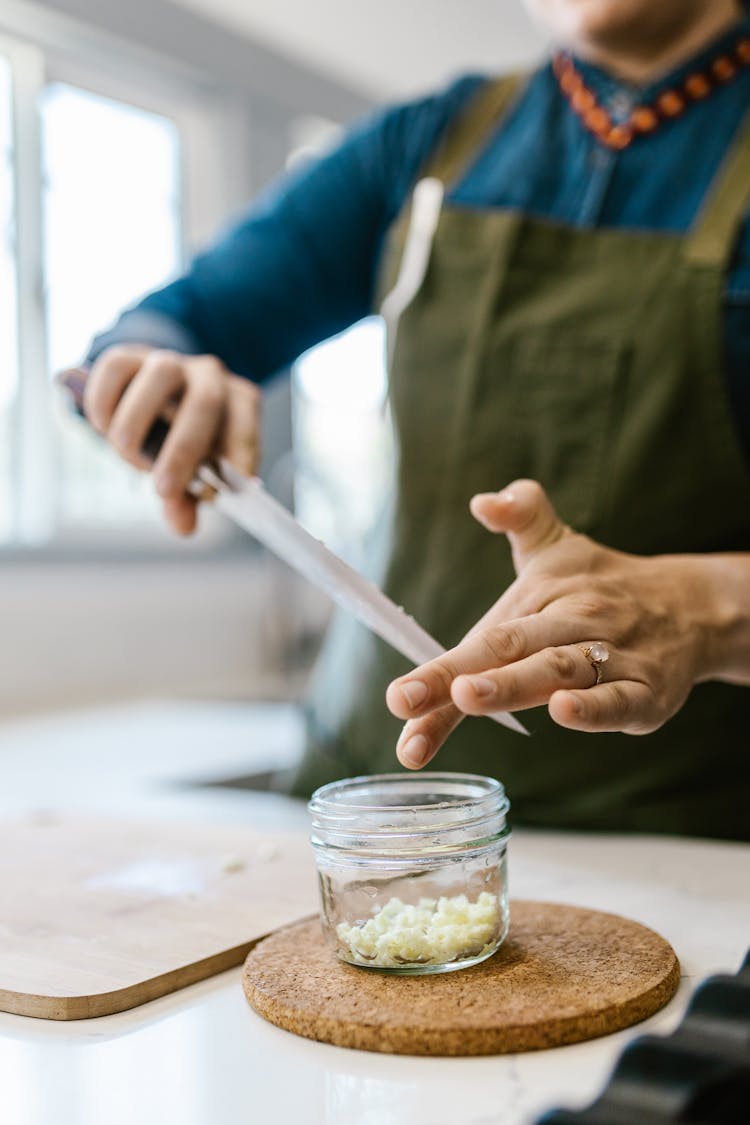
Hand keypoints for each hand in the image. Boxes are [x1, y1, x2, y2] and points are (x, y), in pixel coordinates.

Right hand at [84, 346, 260, 533]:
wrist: (149, 400)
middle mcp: (210, 376)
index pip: (245, 425)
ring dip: (138, 422)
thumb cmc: (180, 441)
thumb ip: (187, 499)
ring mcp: (170, 361)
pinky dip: (105, 400)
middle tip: (163, 490)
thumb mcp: (190, 473)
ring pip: (160, 375)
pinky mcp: (130, 355)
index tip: (221, 493)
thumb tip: (183, 526)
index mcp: (238, 403)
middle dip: (183, 451)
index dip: (238, 456)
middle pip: (204, 402)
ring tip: (124, 452)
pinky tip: (102, 427)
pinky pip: (116, 366)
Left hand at [386, 479, 720, 768]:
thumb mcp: (559, 543)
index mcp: (540, 600)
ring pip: (559, 671)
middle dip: (461, 676)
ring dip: (513, 684)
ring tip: (469, 697)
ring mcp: (611, 658)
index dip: (435, 672)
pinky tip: (564, 712)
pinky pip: (620, 699)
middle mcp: (571, 626)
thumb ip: (521, 515)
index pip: (483, 638)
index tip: (396, 698)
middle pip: (512, 649)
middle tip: (413, 698)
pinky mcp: (647, 691)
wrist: (693, 605)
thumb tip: (484, 500)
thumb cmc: (603, 583)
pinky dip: (594, 708)